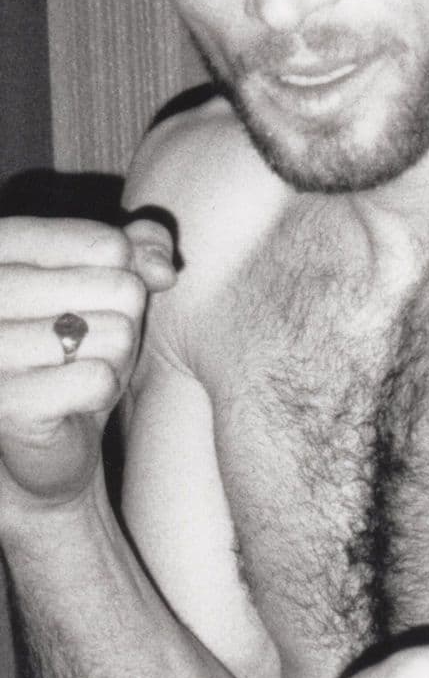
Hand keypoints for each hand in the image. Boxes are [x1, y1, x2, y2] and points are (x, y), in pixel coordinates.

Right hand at [0, 215, 175, 507]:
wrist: (47, 435)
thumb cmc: (81, 343)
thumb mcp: (115, 280)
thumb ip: (143, 247)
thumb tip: (164, 270)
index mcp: (4, 242)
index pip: (109, 244)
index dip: (127, 276)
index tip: (96, 302)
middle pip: (121, 288)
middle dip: (124, 322)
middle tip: (89, 346)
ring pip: (118, 333)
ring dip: (115, 360)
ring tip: (80, 368)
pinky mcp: (5, 402)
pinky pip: (100, 380)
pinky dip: (104, 391)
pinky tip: (75, 398)